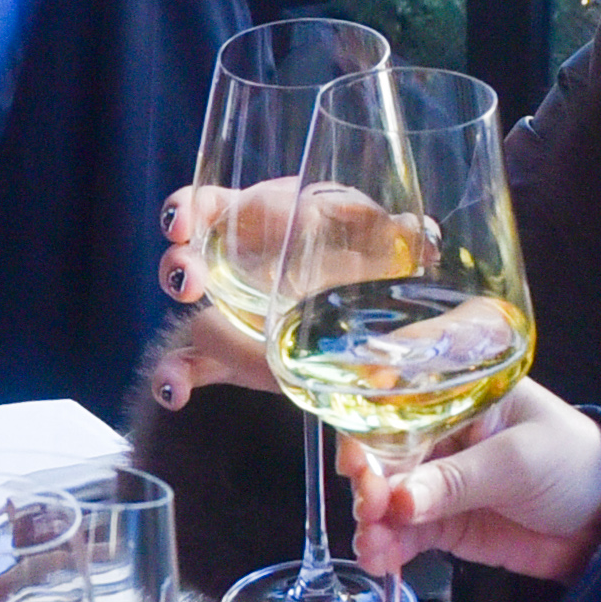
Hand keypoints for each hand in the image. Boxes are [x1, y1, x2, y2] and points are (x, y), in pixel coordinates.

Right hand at [141, 179, 422, 408]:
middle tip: (187, 280)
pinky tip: (175, 394)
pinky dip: (175, 378)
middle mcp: (233, 267)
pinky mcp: (229, 358)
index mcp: (260, 224)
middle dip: (180, 267)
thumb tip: (425, 233)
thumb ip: (392, 234)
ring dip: (184, 329)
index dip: (189, 209)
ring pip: (188, 313)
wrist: (362, 316)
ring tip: (192, 333)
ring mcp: (227, 315)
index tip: (182, 221)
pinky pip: (191, 366)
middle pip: (189, 260)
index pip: (212, 207)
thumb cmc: (358, 259)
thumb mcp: (375, 241)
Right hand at [345, 376, 600, 583]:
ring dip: (371, 520)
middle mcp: (439, 429)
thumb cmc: (574, 464)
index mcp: (460, 389)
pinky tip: (379, 559)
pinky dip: (386, 546)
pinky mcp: (440, 520)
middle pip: (382, 447)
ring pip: (386, 495)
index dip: (370, 419)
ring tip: (372, 544)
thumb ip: (458, 481)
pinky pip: (401, 531)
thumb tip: (399, 502)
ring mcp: (436, 477)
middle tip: (369, 506)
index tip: (361, 453)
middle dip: (369, 478)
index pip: (398, 390)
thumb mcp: (519, 463)